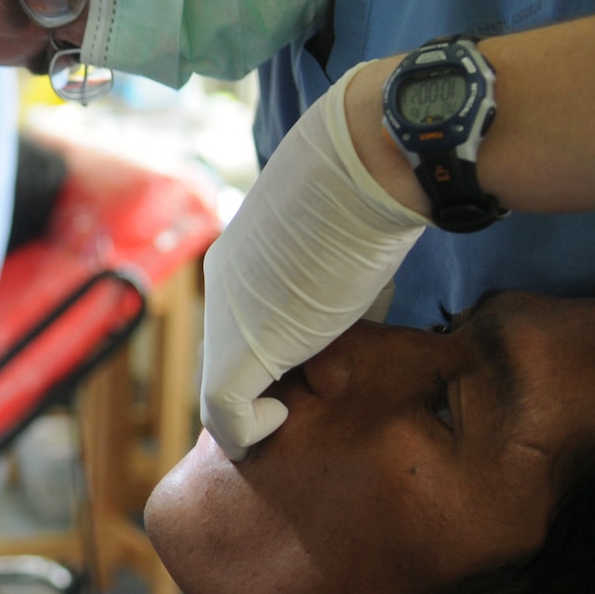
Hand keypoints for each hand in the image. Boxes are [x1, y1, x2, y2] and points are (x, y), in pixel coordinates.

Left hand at [200, 62, 429, 458]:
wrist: (367, 165)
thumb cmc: (371, 193)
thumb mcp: (346, 241)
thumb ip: (333, 279)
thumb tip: (357, 313)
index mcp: (245, 259)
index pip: (248, 323)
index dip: (281, 355)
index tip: (323, 364)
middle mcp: (224, 288)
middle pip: (235, 358)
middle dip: (270, 385)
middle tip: (317, 391)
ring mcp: (226, 319)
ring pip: (225, 388)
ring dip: (265, 405)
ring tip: (311, 396)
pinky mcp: (237, 352)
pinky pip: (223, 413)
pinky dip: (252, 428)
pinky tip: (286, 413)